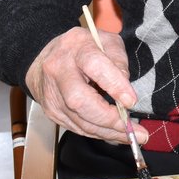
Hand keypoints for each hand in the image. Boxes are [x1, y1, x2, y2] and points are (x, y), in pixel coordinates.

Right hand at [24, 25, 148, 144]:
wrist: (45, 59)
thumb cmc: (83, 49)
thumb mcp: (106, 41)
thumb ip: (119, 60)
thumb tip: (125, 90)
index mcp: (76, 47)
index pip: (95, 66)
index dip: (115, 85)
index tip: (131, 101)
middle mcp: (59, 71)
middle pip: (80, 100)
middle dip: (109, 118)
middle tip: (133, 129)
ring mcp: (52, 94)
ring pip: (79, 120)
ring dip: (108, 132)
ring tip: (132, 136)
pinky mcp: (51, 111)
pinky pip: (77, 127)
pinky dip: (98, 133)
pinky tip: (114, 134)